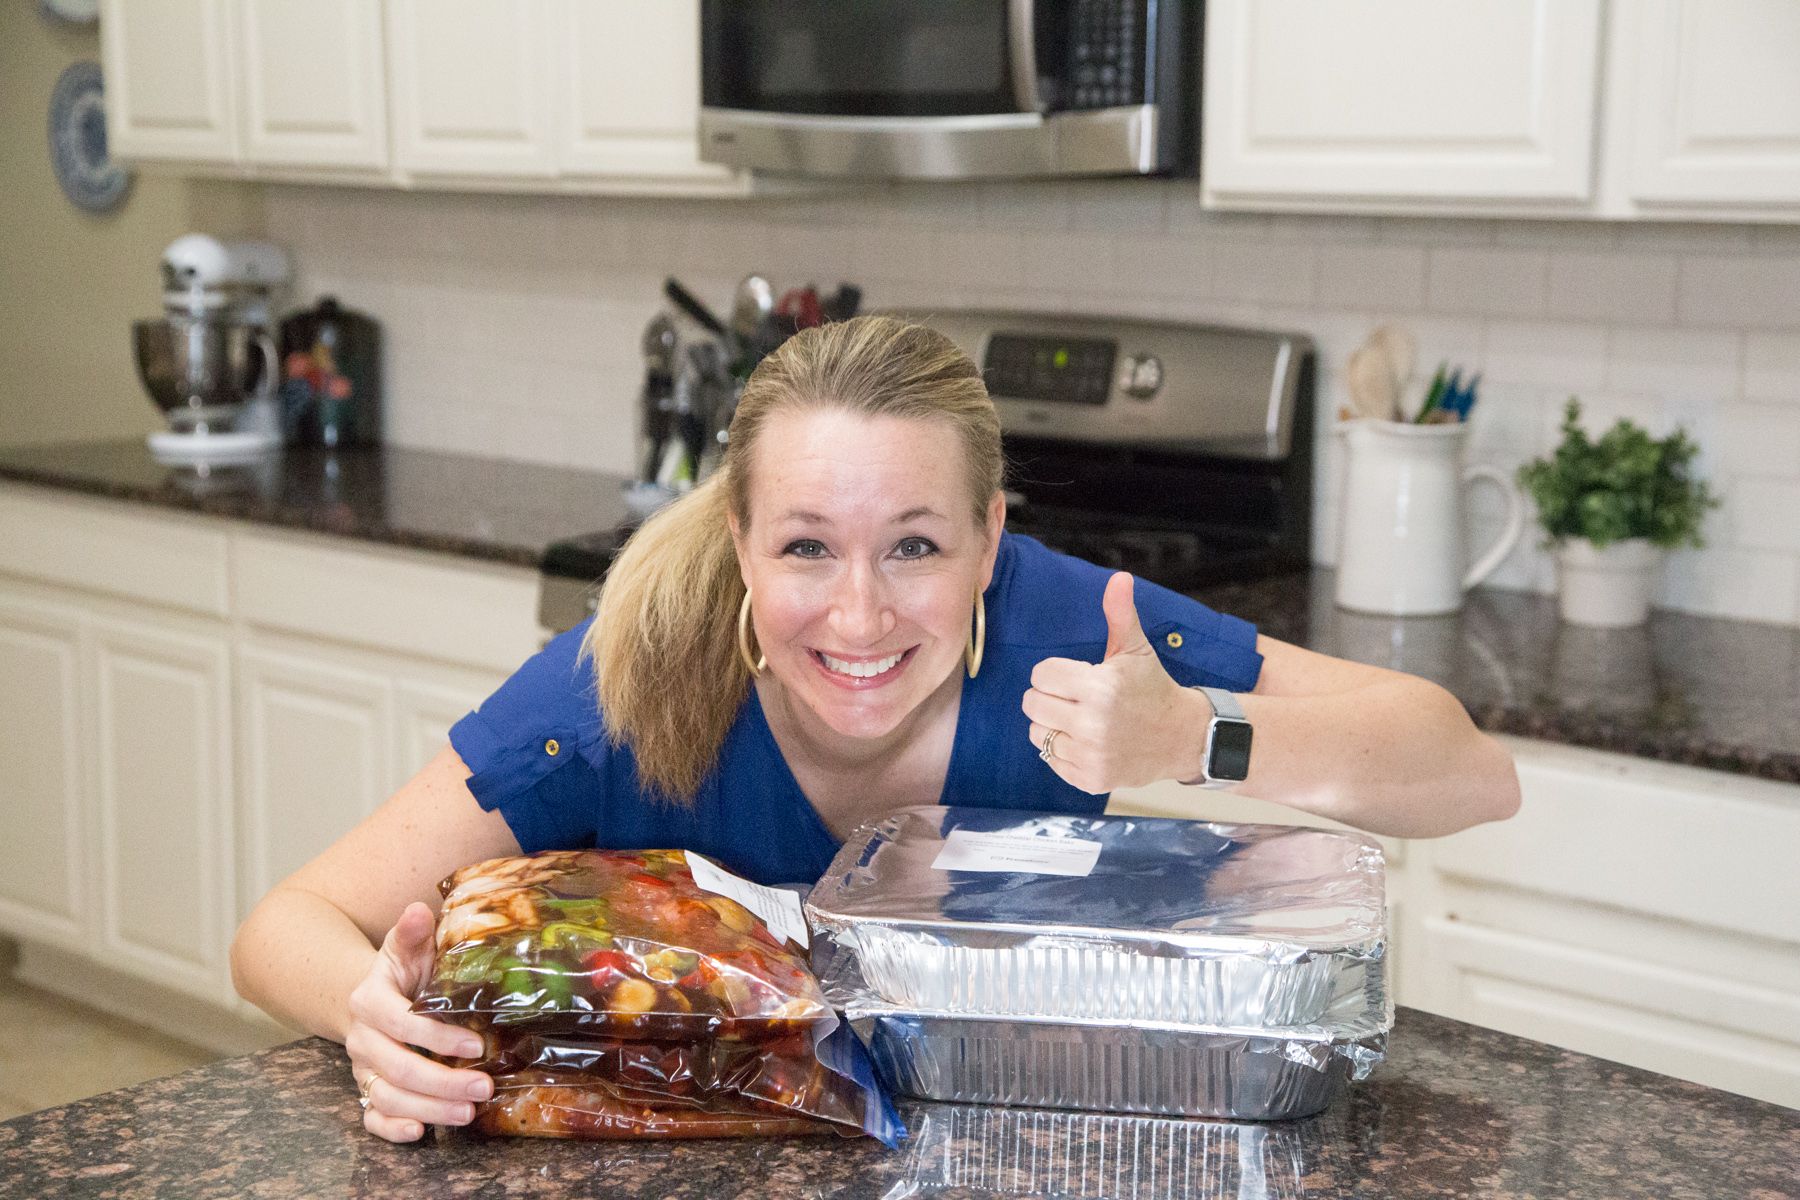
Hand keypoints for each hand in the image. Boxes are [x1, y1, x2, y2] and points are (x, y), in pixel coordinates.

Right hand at [344, 901, 494, 1142]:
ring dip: (428, 1109)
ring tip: (468, 1113)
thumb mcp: (407, 948)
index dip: (437, 1037)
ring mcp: (362, 1067)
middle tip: (484, 1087)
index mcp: (370, 1000)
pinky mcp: (366, 1088)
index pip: (402, 1023)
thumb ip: (412, 932)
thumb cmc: (403, 972)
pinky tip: (420, 1132)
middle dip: (442, 1082)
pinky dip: (392, 1128)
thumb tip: (418, 910)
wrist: (374, 995)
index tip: (477, 1046)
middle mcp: (362, 1038)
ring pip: (387, 1096)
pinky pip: (372, 1115)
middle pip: (397, 1067)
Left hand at [1023, 572, 1208, 793]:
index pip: (1041, 674)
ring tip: (1081, 719)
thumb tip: (1119, 578)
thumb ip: (1120, 614)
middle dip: (1048, 697)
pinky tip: (1087, 741)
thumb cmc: (1152, 687)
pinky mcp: (1090, 779)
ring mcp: (1091, 755)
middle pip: (1032, 704)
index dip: (1055, 672)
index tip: (1077, 676)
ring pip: (1037, 733)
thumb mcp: (1136, 649)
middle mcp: (1093, 724)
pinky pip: (1050, 759)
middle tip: (1074, 698)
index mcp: (1100, 687)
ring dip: (1052, 724)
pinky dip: (1062, 750)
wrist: (1182, 737)